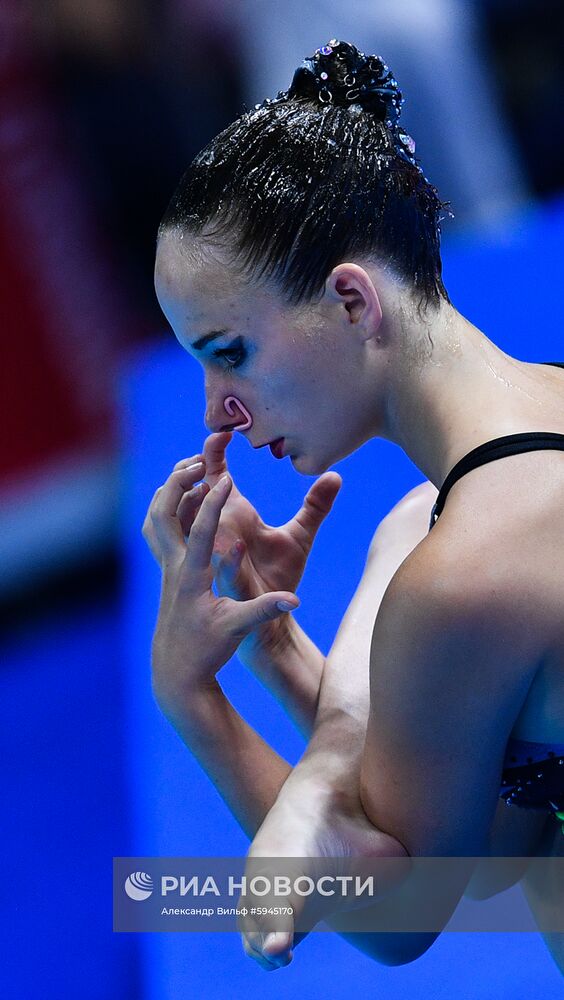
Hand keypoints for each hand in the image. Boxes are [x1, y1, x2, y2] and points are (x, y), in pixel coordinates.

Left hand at [141, 453, 302, 710]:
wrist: (176, 672)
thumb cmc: (208, 651)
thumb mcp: (239, 630)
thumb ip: (265, 611)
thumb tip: (294, 600)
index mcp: (193, 576)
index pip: (201, 530)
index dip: (213, 501)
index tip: (224, 474)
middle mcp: (174, 567)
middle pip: (165, 513)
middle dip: (180, 482)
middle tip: (202, 459)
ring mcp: (165, 568)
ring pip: (155, 517)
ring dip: (170, 490)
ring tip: (192, 470)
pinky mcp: (165, 572)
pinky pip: (158, 528)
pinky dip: (168, 506)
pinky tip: (184, 500)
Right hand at [196, 431, 342, 656]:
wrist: (275, 620)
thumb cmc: (279, 578)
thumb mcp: (300, 536)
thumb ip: (315, 506)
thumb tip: (336, 476)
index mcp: (230, 517)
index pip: (212, 477)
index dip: (211, 451)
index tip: (225, 429)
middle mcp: (215, 533)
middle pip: (188, 494)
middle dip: (187, 470)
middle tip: (204, 445)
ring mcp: (216, 558)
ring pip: (191, 525)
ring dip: (196, 501)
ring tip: (205, 474)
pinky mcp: (227, 584)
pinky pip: (221, 566)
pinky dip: (226, 555)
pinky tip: (235, 543)